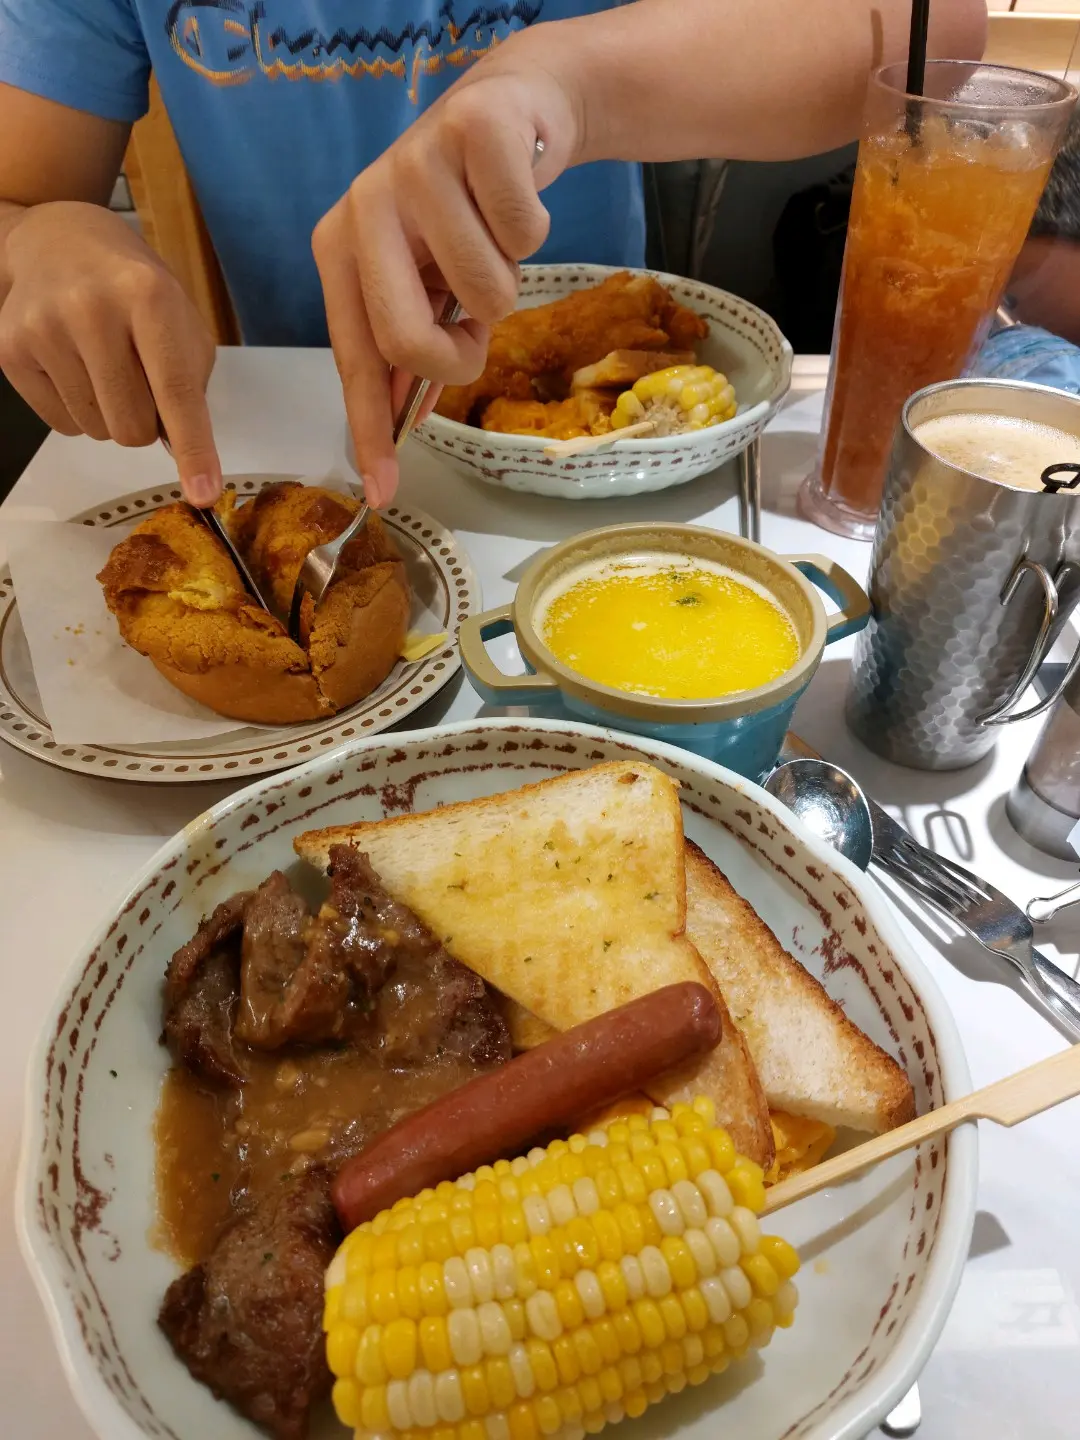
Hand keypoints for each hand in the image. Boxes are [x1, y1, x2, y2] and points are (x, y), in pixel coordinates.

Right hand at [0, 201, 221, 504]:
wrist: (57, 241)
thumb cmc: (134, 288)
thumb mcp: (181, 318)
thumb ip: (189, 382)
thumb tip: (179, 450)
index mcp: (148, 296)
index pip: (175, 390)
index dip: (194, 448)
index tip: (204, 492)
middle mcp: (90, 309)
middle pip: (132, 428)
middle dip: (146, 424)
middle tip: (140, 383)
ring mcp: (43, 328)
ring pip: (97, 432)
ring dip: (110, 415)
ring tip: (104, 366)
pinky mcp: (10, 349)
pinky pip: (62, 425)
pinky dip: (78, 410)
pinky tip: (75, 366)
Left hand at [313, 56, 578, 506]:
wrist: (512, 107)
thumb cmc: (465, 212)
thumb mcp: (429, 282)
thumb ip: (413, 343)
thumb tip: (404, 420)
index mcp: (341, 250)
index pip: (356, 358)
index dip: (369, 429)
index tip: (381, 491)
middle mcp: (363, 206)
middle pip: (407, 341)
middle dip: (459, 357)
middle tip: (475, 331)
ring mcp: (414, 165)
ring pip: (486, 292)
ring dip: (509, 281)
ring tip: (494, 240)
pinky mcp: (472, 131)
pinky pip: (524, 232)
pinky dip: (537, 229)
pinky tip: (518, 198)